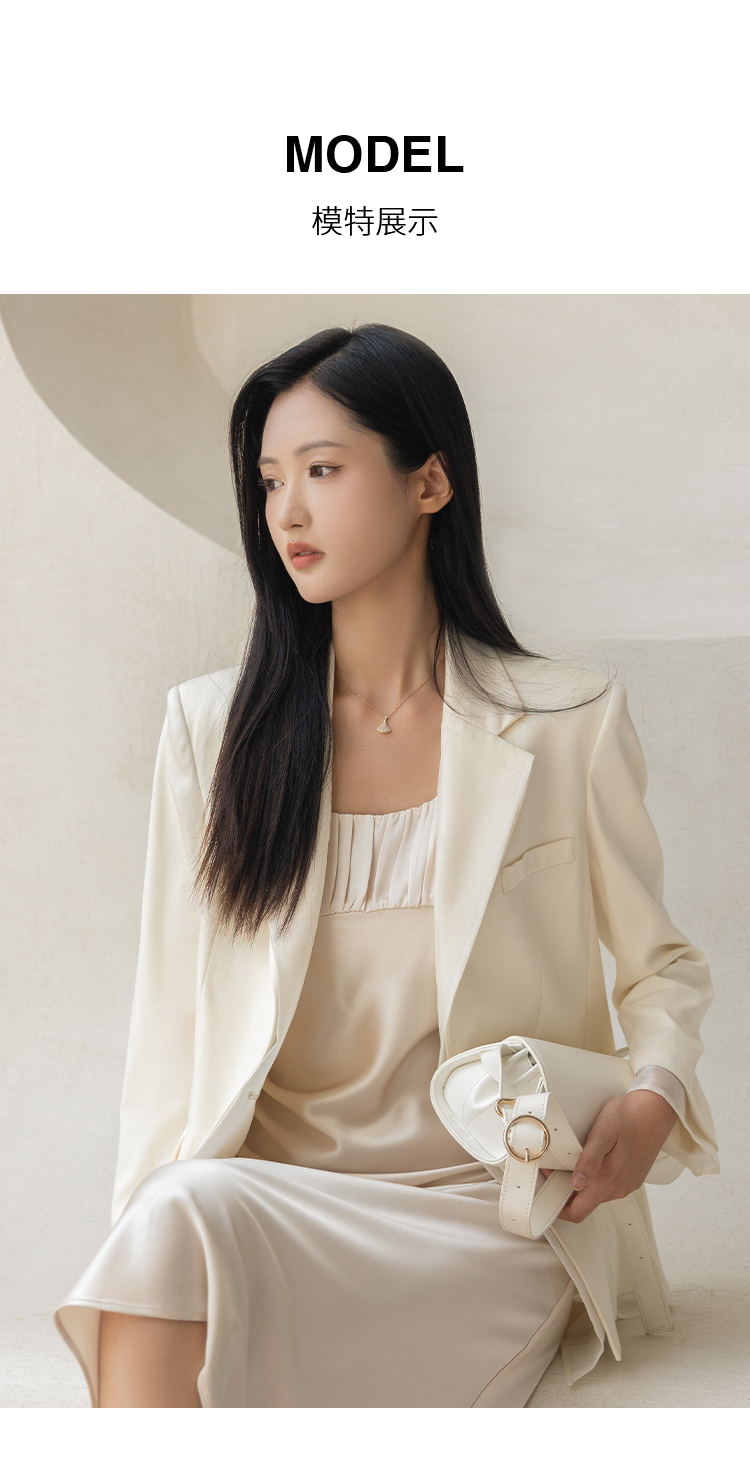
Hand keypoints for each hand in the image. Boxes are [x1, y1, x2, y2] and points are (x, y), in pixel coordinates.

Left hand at [542, 1089, 676, 1222]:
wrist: (657, 1110)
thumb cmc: (630, 1116)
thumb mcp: (603, 1133)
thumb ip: (589, 1160)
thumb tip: (576, 1183)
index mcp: (609, 1181)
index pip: (578, 1212)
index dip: (558, 1208)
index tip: (546, 1192)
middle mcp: (619, 1188)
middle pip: (585, 1203)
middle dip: (566, 1191)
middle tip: (553, 1169)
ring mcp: (627, 1184)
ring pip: (596, 1193)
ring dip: (581, 1182)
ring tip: (569, 1160)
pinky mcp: (631, 1177)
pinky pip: (608, 1184)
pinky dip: (595, 1176)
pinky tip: (590, 1158)